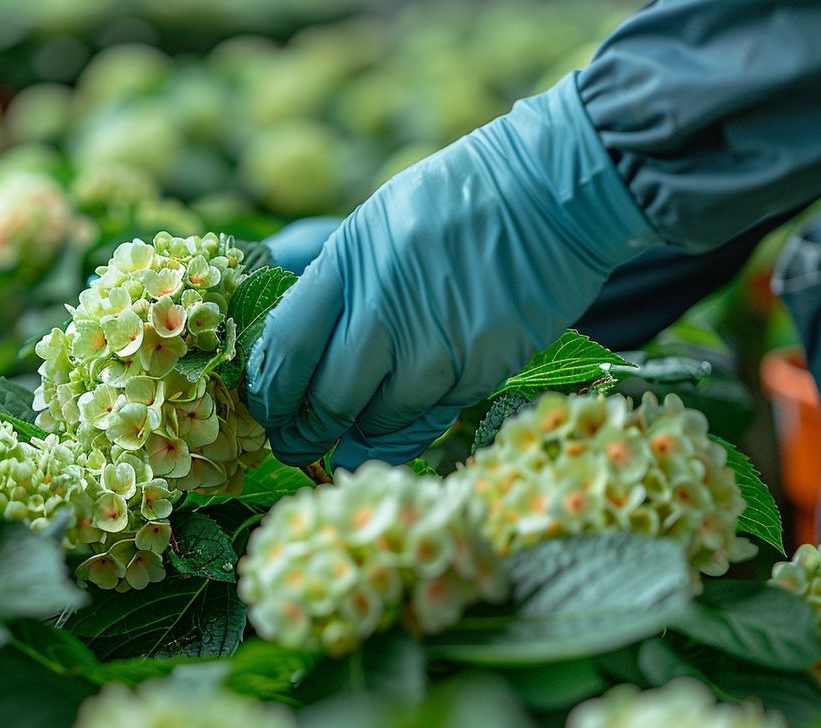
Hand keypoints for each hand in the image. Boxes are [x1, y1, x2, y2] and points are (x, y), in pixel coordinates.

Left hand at [247, 75, 661, 469]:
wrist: (553, 189)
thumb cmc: (454, 201)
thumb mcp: (373, 226)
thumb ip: (334, 289)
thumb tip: (293, 355)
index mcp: (348, 264)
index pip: (288, 349)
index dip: (271, 393)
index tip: (267, 409)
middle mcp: (387, 310)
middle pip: (328, 400)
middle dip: (305, 433)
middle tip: (295, 445)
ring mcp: (439, 345)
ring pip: (379, 421)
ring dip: (358, 434)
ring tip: (344, 439)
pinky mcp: (483, 368)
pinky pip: (430, 418)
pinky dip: (405, 429)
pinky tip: (391, 430)